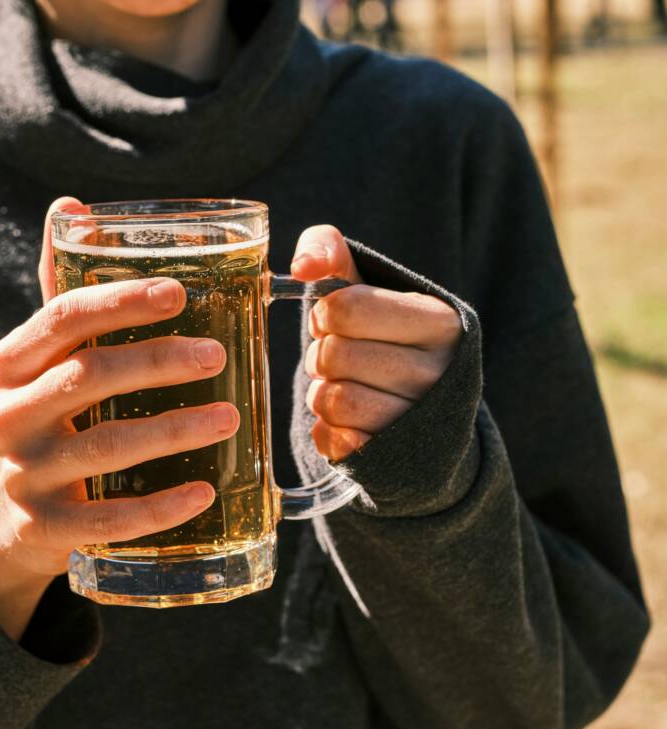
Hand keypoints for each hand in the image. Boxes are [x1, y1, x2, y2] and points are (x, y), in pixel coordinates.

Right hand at [0, 197, 238, 640]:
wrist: (1, 519)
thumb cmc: (42, 417)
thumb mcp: (40, 358)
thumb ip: (62, 289)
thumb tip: (73, 205)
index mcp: (10, 363)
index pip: (63, 318)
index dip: (121, 301)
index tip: (180, 293)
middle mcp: (9, 415)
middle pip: (88, 378)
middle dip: (158, 362)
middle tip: (219, 355)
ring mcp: (24, 476)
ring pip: (105, 447)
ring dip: (173, 431)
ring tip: (231, 417)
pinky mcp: (44, 530)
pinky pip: (108, 519)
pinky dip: (160, 507)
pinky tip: (205, 491)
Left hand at [290, 225, 461, 461]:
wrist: (420, 415)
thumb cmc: (381, 336)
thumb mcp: (365, 284)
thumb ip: (329, 252)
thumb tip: (303, 267)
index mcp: (440, 321)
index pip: (348, 307)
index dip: (326, 314)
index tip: (337, 321)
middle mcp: (439, 373)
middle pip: (334, 355)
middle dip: (321, 356)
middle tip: (339, 359)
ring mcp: (420, 422)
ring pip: (333, 400)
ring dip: (322, 393)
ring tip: (345, 387)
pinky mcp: (396, 461)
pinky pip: (335, 440)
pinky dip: (327, 428)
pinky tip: (348, 421)